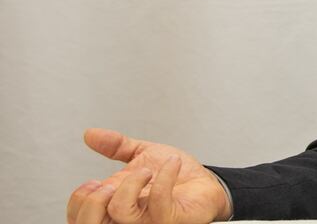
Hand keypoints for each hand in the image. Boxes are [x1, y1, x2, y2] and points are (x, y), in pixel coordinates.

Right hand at [67, 128, 230, 223]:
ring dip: (130, 183)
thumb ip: (116, 146)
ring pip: (121, 211)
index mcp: (115, 206)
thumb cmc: (176, 176)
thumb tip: (90, 134)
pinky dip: (164, 176)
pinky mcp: (171, 219)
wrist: (206, 183)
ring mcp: (149, 221)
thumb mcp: (142, 155)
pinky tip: (172, 163)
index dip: (78, 199)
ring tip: (146, 170)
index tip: (94, 181)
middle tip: (109, 182)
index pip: (79, 217)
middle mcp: (129, 218)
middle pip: (90, 223)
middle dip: (92, 199)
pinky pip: (159, 202)